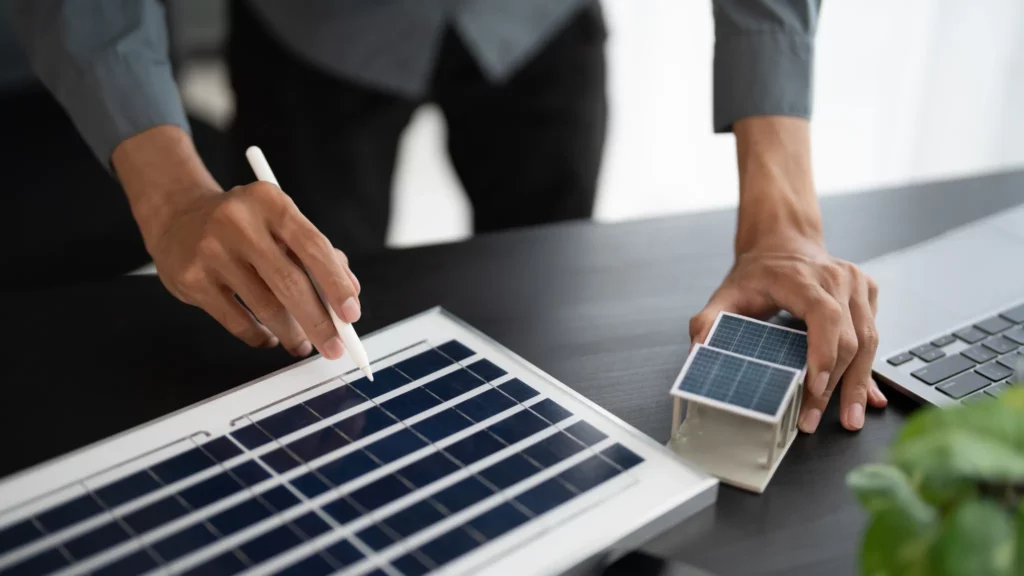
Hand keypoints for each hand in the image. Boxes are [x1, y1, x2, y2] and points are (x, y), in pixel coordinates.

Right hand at [112, 126, 359, 358]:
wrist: (177, 215)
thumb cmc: (244, 224)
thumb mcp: (279, 222)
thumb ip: (316, 253)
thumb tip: (350, 292)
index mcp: (270, 202)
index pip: (313, 247)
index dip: (336, 285)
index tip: (352, 315)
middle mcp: (239, 222)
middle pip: (290, 282)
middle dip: (318, 322)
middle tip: (334, 346)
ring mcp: (211, 251)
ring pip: (265, 307)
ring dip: (291, 333)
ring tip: (302, 344)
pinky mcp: (191, 279)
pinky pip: (236, 321)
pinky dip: (259, 336)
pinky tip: (268, 337)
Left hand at [689, 232, 886, 432]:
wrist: (783, 242)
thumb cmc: (759, 271)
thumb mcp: (726, 293)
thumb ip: (708, 321)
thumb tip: (699, 352)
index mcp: (801, 277)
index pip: (824, 315)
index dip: (823, 352)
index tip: (815, 386)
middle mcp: (836, 278)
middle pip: (848, 337)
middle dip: (834, 384)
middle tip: (815, 418)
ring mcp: (856, 285)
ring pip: (867, 341)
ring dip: (856, 384)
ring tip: (847, 418)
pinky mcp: (867, 296)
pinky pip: (873, 338)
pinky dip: (867, 371)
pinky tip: (870, 397)